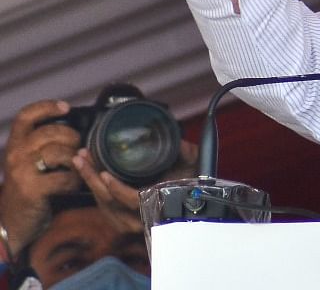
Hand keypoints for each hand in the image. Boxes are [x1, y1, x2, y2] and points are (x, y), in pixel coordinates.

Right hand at [0, 101, 83, 257]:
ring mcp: (21, 173)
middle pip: (49, 132)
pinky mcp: (31, 190)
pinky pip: (63, 178)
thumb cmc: (30, 188)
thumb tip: (78, 127)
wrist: (12, 222)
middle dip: (71, 137)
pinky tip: (74, 184)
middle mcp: (14, 155)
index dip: (46, 107)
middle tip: (78, 148)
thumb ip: (44, 145)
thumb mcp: (29, 163)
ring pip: (57, 153)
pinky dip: (74, 180)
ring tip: (77, 167)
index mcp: (14, 145)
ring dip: (75, 159)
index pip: (25, 116)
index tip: (66, 107)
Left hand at [73, 141, 198, 234]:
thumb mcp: (192, 163)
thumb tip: (177, 142)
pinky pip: (102, 205)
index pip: (134, 200)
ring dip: (89, 181)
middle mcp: (142, 217)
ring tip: (81, 159)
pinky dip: (93, 188)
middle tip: (83, 158)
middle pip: (110, 201)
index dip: (118, 189)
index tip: (104, 173)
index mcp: (159, 204)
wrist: (188, 199)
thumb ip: (185, 152)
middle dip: (92, 178)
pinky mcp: (119, 219)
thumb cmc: (190, 180)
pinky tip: (88, 171)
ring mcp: (129, 221)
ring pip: (103, 203)